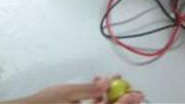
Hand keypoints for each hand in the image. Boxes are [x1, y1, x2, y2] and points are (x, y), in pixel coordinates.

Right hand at [7, 75, 144, 103]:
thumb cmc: (46, 102)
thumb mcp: (67, 92)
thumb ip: (89, 89)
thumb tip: (107, 82)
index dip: (127, 102)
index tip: (139, 93)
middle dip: (122, 101)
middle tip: (134, 91)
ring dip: (110, 99)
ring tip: (112, 82)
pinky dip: (99, 101)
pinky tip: (98, 90)